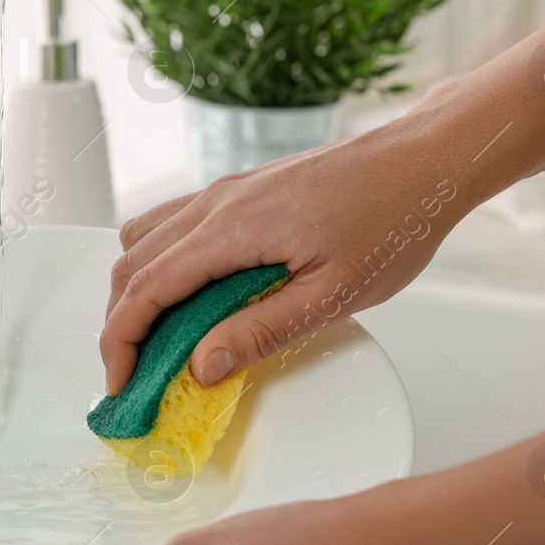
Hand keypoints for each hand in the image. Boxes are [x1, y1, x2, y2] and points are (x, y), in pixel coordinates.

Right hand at [101, 119, 469, 392]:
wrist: (424, 160)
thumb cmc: (393, 221)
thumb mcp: (334, 294)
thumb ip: (261, 331)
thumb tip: (200, 366)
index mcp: (232, 228)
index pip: (146, 288)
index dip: (121, 341)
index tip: (120, 384)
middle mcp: (215, 202)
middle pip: (131, 264)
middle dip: (121, 323)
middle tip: (135, 373)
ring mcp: (223, 190)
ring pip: (143, 239)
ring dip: (136, 290)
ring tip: (157, 340)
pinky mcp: (237, 189)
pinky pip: (172, 224)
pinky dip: (159, 264)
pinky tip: (190, 296)